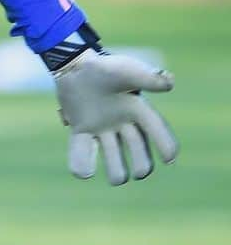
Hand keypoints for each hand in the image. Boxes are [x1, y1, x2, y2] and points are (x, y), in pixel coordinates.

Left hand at [52, 48, 177, 184]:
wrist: (74, 65)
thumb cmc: (104, 67)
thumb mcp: (125, 70)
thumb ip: (146, 77)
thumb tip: (170, 82)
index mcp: (138, 109)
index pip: (157, 130)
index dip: (166, 145)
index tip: (170, 159)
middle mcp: (123, 123)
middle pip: (139, 152)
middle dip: (142, 165)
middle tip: (139, 173)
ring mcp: (102, 128)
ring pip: (113, 158)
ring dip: (117, 171)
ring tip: (118, 179)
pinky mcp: (82, 130)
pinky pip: (83, 151)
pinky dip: (82, 164)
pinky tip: (83, 173)